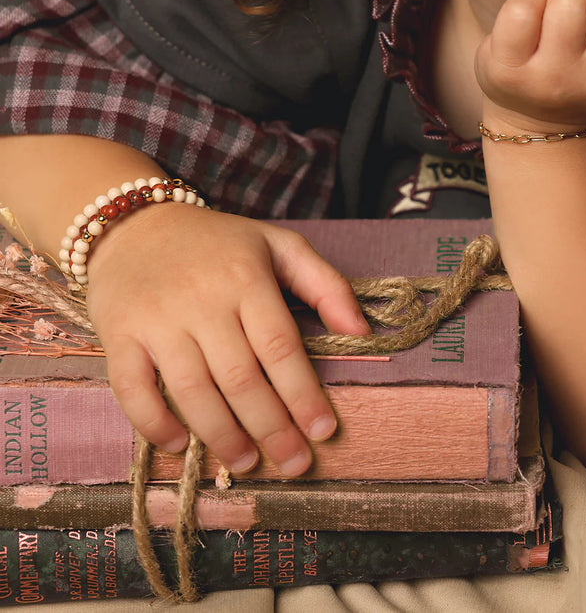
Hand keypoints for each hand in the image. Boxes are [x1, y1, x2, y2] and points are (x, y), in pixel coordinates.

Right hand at [84, 204, 370, 475]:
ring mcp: (157, 320)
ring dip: (222, 435)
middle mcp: (202, 301)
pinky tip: (181, 444)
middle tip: (295, 464)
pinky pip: (134, 389)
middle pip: (241, 378)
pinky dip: (155, 423)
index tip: (324, 431)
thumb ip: (326, 285)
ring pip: (193, 391)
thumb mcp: (280, 246)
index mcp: (246, 279)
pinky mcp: (119, 335)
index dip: (303, 395)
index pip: (280, 348)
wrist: (134, 225)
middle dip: (272, 428)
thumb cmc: (219, 244)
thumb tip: (362, 331)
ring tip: (247, 463)